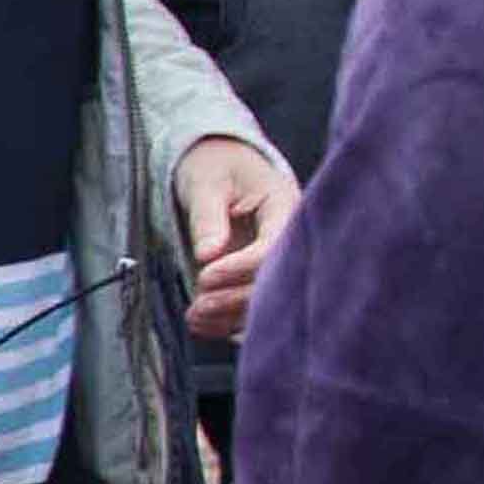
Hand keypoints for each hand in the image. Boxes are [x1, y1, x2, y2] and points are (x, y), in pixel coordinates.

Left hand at [173, 137, 297, 340]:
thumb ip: (208, 218)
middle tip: (199, 306)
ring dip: (231, 315)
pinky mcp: (258, 273)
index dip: (241, 267)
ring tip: (195, 317)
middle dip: (236, 298)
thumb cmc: (216, 164)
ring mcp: (276, 258)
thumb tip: (208, 255)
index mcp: (285, 209)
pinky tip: (203, 324)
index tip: (205, 275)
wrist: (219, 160)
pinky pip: (251, 303)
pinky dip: (228, 319)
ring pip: (265, 298)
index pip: (274, 247)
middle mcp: (288, 238)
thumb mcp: (206, 182)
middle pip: (276, 280)